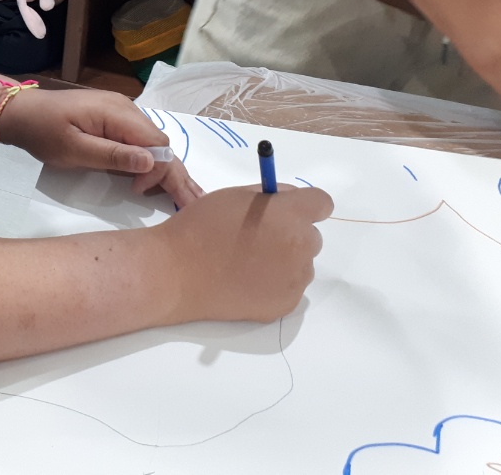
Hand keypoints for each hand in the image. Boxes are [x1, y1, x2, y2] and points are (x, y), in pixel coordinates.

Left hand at [0, 87, 203, 208]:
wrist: (20, 112)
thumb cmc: (42, 132)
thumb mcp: (73, 149)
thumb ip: (112, 156)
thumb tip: (151, 163)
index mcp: (117, 113)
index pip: (156, 144)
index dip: (159, 171)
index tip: (139, 192)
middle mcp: (126, 109)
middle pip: (160, 143)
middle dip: (176, 174)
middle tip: (195, 204)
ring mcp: (120, 112)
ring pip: (152, 143)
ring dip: (165, 169)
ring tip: (186, 195)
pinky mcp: (113, 119)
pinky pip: (139, 140)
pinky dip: (151, 161)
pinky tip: (159, 179)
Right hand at [152, 184, 333, 323]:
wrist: (179, 272)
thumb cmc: (202, 226)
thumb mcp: (235, 195)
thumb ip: (269, 195)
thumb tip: (286, 201)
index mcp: (291, 215)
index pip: (322, 203)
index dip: (304, 205)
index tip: (286, 210)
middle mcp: (302, 247)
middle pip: (311, 236)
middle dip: (291, 233)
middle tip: (258, 238)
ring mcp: (296, 280)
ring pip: (301, 263)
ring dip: (284, 259)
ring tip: (247, 262)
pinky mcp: (286, 305)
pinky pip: (289, 287)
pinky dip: (274, 283)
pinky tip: (245, 281)